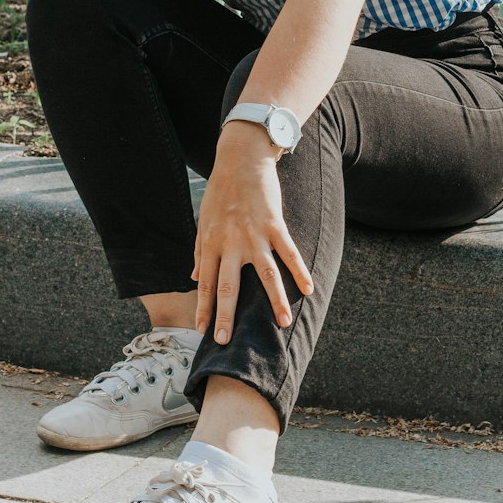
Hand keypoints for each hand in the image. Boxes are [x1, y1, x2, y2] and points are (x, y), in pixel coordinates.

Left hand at [191, 126, 313, 342]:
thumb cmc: (220, 191)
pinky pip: (289, 252)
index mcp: (211, 243)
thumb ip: (199, 252)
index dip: (203, 308)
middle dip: (226, 316)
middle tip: (225, 342)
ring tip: (283, 324)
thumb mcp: (203, 221)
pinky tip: (309, 289)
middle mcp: (231, 243)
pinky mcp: (275, 224)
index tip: (203, 331)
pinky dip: (300, 271)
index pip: (205, 283)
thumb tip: (193, 278)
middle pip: (228, 286)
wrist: (241, 159)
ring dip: (275, 302)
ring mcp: (254, 235)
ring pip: (266, 275)